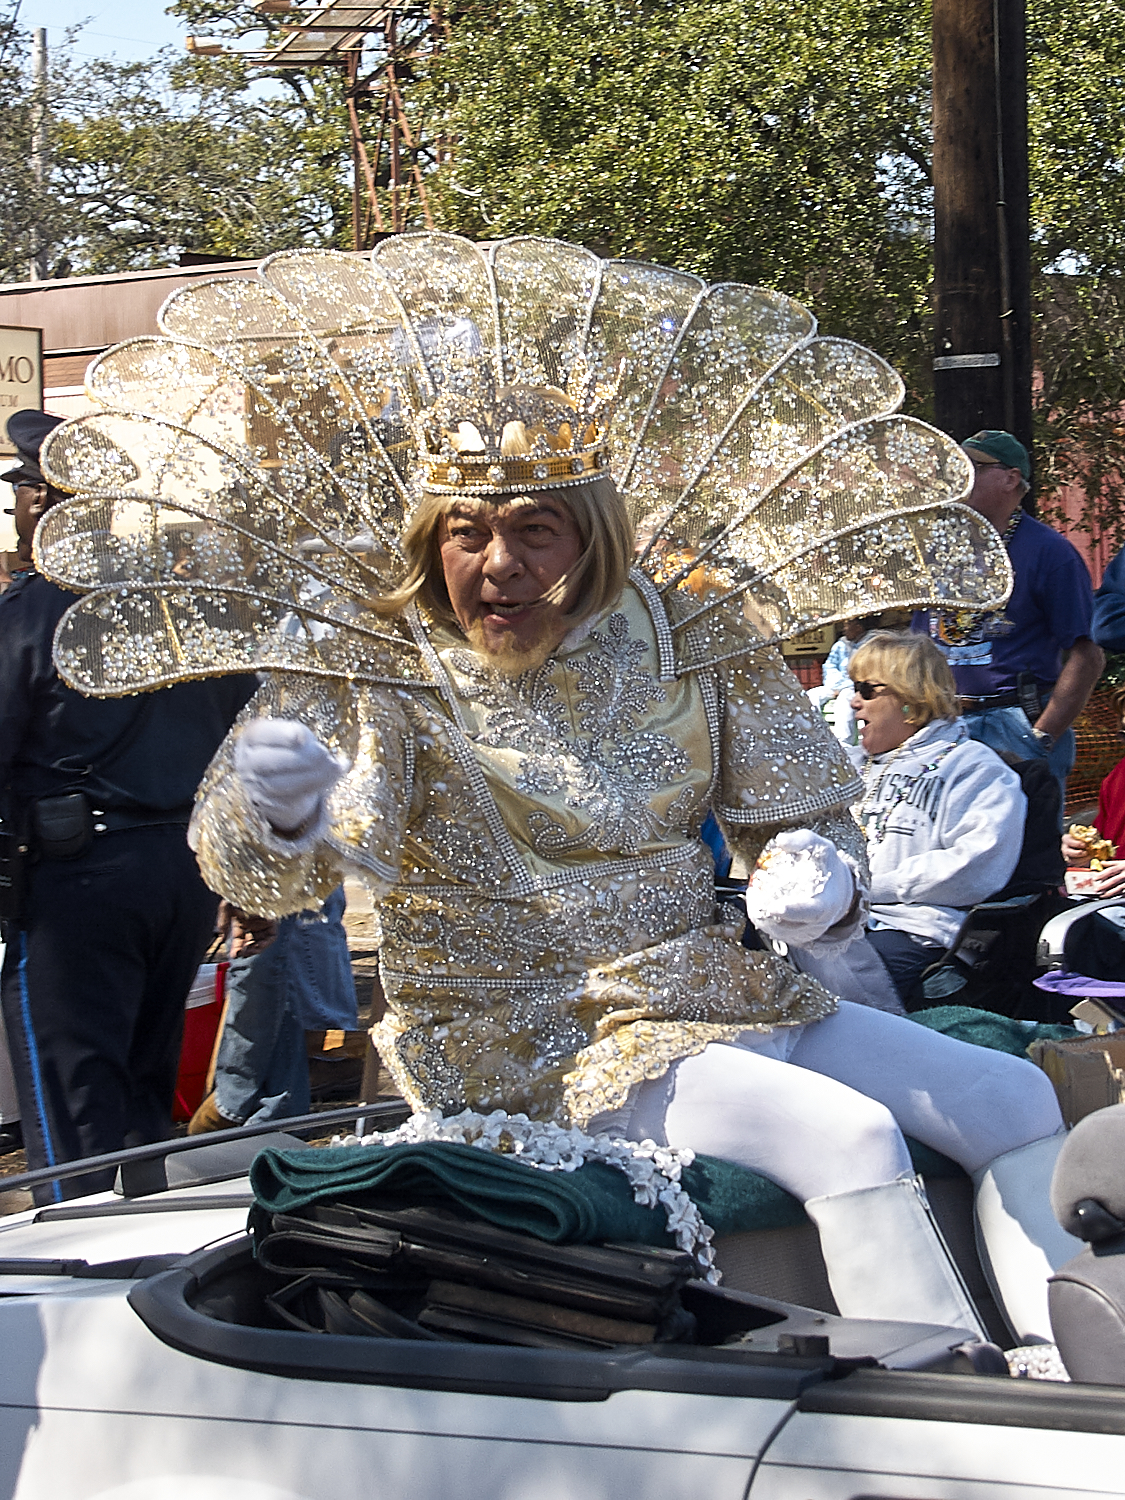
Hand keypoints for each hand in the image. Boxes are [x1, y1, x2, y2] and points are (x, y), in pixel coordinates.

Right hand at [234, 718, 348, 833]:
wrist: (275, 781)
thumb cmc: (289, 749)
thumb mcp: (296, 738)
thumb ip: (308, 742)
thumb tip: (338, 761)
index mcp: (252, 738)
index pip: (261, 734)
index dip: (282, 735)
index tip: (303, 737)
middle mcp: (247, 762)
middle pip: (269, 761)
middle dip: (301, 758)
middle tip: (325, 755)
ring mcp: (255, 785)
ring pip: (280, 784)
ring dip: (311, 776)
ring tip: (334, 768)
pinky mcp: (269, 805)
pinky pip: (289, 800)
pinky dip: (312, 790)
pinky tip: (328, 781)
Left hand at [744, 828, 855, 945]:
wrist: (838, 891)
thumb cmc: (827, 868)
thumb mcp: (821, 848)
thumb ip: (803, 841)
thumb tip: (781, 840)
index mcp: (824, 906)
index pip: (808, 913)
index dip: (791, 911)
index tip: (774, 907)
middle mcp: (814, 925)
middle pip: (783, 923)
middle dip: (764, 909)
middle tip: (754, 890)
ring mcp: (801, 934)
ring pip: (772, 928)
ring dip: (759, 911)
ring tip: (757, 892)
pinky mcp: (791, 937)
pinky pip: (769, 929)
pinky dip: (760, 915)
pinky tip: (760, 900)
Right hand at [1062, 831, 1089, 865]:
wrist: (1075, 844)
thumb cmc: (1079, 838)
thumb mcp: (1080, 834)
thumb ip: (1086, 833)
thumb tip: (1095, 831)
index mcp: (1066, 839)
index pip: (1069, 841)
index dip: (1077, 844)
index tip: (1085, 845)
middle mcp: (1064, 848)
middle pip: (1068, 852)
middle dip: (1078, 853)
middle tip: (1086, 852)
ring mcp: (1066, 856)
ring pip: (1071, 860)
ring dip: (1082, 860)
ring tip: (1089, 857)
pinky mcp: (1070, 862)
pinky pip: (1075, 865)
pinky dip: (1082, 864)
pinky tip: (1088, 861)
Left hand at [1092, 860, 1124, 898]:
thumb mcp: (1123, 862)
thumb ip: (1112, 863)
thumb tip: (1101, 863)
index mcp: (1122, 866)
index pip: (1111, 871)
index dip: (1102, 874)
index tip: (1095, 878)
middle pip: (1114, 881)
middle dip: (1104, 886)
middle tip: (1096, 890)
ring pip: (1119, 888)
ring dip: (1110, 893)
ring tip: (1102, 896)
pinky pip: (1124, 893)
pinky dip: (1119, 895)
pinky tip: (1113, 898)